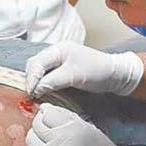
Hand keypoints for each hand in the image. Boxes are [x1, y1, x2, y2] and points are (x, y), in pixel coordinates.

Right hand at [25, 41, 143, 97]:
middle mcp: (56, 54)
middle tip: (32, 95)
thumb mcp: (73, 76)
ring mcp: (59, 62)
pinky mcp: (63, 71)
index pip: (36, 63)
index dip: (31, 78)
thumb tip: (35, 89)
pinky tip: (43, 93)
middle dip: (31, 80)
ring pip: (40, 71)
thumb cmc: (96, 71)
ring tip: (36, 95)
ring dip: (36, 83)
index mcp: (58, 49)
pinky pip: (47, 76)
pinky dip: (43, 84)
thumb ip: (52, 81)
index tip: (32, 93)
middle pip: (35, 66)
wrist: (114, 75)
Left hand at [26, 104, 124, 145]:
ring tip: (45, 137)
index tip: (48, 112)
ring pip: (30, 140)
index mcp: (70, 128)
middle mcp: (59, 141)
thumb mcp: (83, 124)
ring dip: (35, 136)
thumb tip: (44, 107)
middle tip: (47, 124)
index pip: (47, 114)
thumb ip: (62, 114)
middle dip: (40, 122)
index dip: (46, 111)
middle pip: (36, 125)